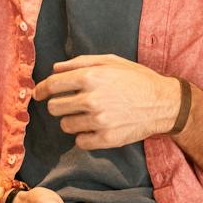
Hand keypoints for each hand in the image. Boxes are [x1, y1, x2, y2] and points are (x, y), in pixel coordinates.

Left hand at [34, 55, 177, 150]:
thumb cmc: (137, 79)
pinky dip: (84, 136)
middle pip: (54, 107)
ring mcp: (99, 120)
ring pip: (65, 125)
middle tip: (70, 104)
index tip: (38, 94)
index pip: (52, 85)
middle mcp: (92, 98)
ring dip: (72, 121)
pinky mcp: (106, 138)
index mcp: (91, 76)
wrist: (163, 103)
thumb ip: (81, 62)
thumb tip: (55, 69)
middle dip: (59, 105)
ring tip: (88, 116)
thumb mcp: (112, 61)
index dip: (41, 90)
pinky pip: (80, 141)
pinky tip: (95, 128)